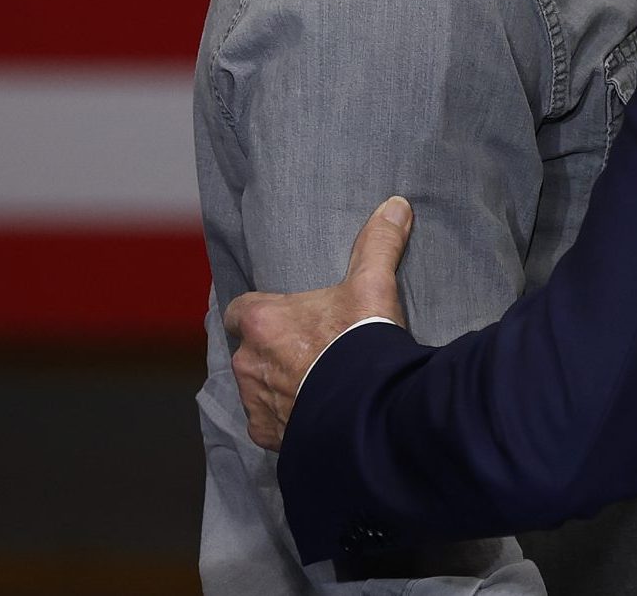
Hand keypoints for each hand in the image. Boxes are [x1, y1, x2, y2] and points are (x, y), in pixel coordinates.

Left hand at [223, 196, 414, 450]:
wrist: (370, 408)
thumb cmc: (361, 342)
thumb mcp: (374, 286)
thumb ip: (379, 244)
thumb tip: (395, 204)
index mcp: (264, 321)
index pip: (240, 310)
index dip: (260, 312)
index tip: (282, 316)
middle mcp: (247, 361)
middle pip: (250, 350)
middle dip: (272, 351)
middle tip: (310, 351)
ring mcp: (255, 400)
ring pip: (256, 387)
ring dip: (277, 384)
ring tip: (315, 383)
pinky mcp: (267, 433)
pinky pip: (268, 423)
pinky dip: (285, 418)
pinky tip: (313, 412)